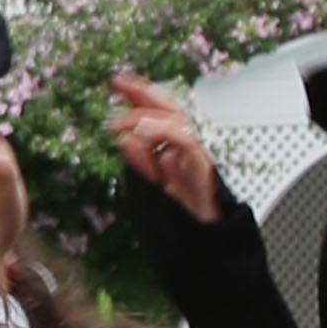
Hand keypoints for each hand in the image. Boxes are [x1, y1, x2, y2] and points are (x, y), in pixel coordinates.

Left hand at [106, 69, 221, 220]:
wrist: (209, 246)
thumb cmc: (186, 218)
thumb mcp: (154, 187)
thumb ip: (142, 164)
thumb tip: (126, 139)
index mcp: (175, 152)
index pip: (159, 116)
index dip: (140, 96)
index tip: (117, 81)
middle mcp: (187, 150)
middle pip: (170, 110)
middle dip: (144, 93)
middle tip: (118, 82)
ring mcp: (197, 157)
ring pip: (179, 121)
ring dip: (147, 116)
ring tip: (120, 121)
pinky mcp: (204, 169)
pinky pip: (188, 143)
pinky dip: (165, 133)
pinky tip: (143, 132)